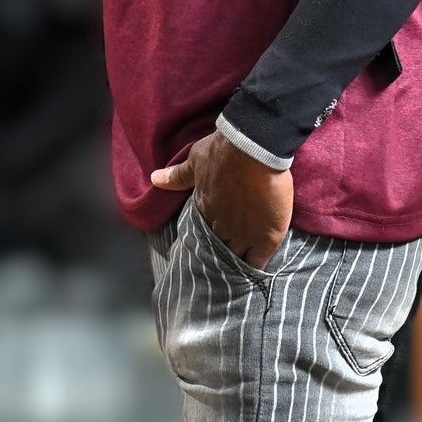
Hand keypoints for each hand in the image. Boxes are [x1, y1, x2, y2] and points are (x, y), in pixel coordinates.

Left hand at [151, 131, 293, 268]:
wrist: (253, 148)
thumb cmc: (223, 151)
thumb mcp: (196, 160)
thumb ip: (178, 175)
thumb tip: (155, 179)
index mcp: (204, 210)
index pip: (203, 233)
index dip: (208, 239)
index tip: (211, 243)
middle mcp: (221, 227)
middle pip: (219, 251)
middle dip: (221, 256)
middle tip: (225, 263)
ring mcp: (244, 235)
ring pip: (237, 260)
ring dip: (238, 265)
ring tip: (240, 273)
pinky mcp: (266, 237)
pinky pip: (258, 262)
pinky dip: (257, 268)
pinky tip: (257, 273)